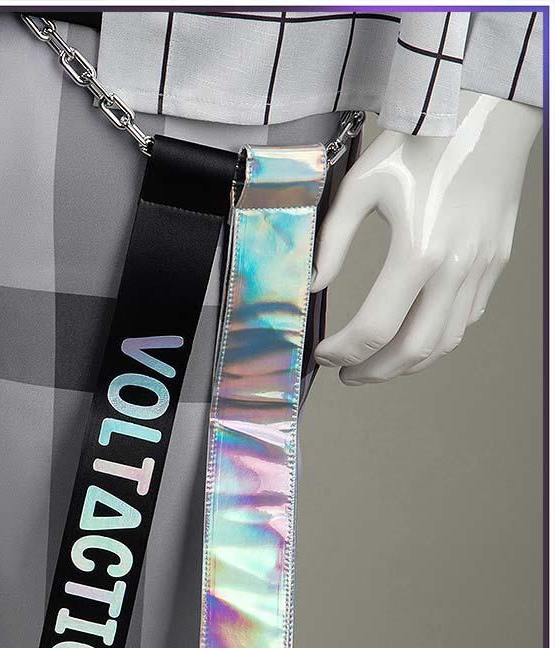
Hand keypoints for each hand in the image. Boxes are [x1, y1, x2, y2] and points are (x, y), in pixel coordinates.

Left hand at [312, 90, 540, 385]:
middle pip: (414, 350)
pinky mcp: (496, 261)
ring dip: (409, 364)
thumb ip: (332, 243)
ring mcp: (482, 268)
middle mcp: (456, 269)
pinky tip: (415, 333)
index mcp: (418, 252)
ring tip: (377, 364)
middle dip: (375, 372)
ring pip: (447, 342)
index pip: (375, 329)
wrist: (484, 112)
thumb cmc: (419, 144)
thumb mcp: (360, 187)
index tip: (324, 352)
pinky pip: (468, 317)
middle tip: (348, 374)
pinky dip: (439, 337)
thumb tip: (312, 285)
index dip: (343, 351)